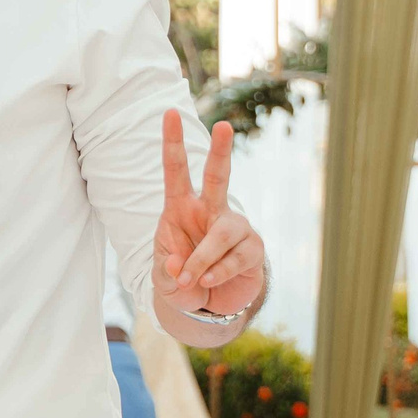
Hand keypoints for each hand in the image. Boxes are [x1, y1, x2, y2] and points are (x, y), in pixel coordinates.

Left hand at [156, 110, 264, 317]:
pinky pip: (236, 258)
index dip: (173, 142)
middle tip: (223, 126)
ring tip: (192, 279)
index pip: (176, 170)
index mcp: (181, 208)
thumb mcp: (164, 277)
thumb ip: (167, 271)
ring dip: (202, 260)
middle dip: (221, 151)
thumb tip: (180, 265)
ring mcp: (234, 227)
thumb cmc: (182, 279)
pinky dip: (219, 272)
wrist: (208, 304)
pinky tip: (211, 281)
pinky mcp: (253, 248)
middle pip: (218, 176)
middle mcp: (209, 210)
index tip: (169, 112)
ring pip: (222, 233)